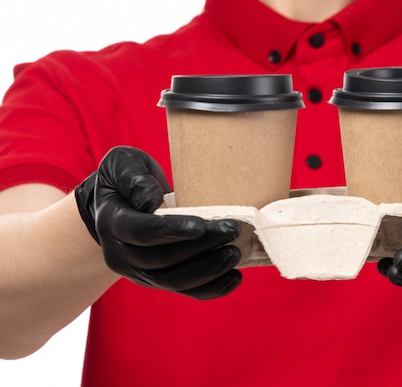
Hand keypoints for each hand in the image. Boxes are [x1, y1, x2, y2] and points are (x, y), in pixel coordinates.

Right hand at [74, 146, 241, 299]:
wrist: (121, 204)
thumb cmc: (127, 178)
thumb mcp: (122, 164)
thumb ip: (132, 177)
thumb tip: (150, 201)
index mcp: (112, 223)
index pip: (141, 233)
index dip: (171, 231)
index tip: (201, 225)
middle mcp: (122, 255)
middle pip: (162, 260)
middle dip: (201, 247)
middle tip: (232, 230)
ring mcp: (140, 273)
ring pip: (175, 281)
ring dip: (209, 270)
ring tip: (234, 253)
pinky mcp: (158, 281)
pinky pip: (186, 292)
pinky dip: (212, 288)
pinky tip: (234, 277)